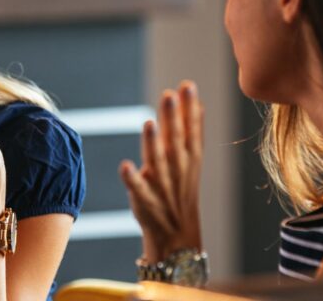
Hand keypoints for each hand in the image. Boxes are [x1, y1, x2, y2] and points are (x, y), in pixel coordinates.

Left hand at [119, 80, 203, 261]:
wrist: (177, 236)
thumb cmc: (181, 192)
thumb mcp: (192, 162)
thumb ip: (193, 131)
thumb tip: (197, 103)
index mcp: (190, 159)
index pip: (191, 130)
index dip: (190, 108)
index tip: (187, 85)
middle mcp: (177, 170)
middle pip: (175, 141)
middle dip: (173, 118)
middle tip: (170, 94)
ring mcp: (161, 186)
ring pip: (158, 162)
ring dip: (153, 143)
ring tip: (150, 122)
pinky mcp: (144, 201)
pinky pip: (138, 190)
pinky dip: (132, 179)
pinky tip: (125, 166)